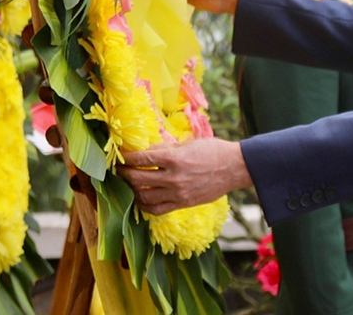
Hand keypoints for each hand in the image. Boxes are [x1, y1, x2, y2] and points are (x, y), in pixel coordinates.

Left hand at [117, 138, 252, 214]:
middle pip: (138, 178)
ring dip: (131, 190)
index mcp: (175, 158)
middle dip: (124, 174)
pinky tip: (140, 199)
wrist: (234, 168)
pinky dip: (144, 205)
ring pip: (144, 196)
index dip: (127, 158)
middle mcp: (174, 177)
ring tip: (127, 184)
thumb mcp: (188, 144)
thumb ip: (166, 149)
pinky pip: (156, 209)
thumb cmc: (213, 151)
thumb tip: (145, 150)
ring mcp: (177, 193)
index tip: (120, 156)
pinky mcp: (182, 204)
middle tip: (118, 170)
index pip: (142, 159)